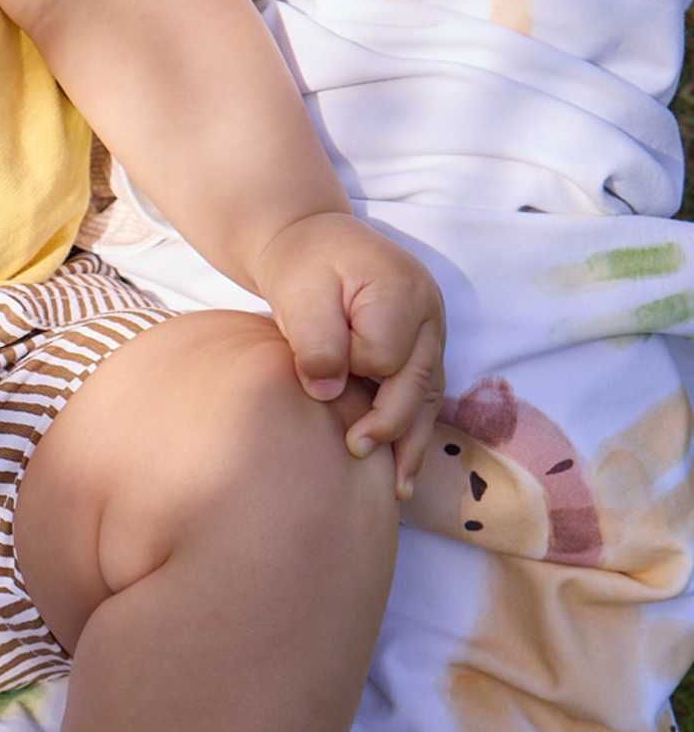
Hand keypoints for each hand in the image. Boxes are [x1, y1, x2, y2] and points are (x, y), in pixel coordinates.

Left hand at [249, 210, 445, 497]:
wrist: (312, 242)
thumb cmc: (303, 265)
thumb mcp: (299, 290)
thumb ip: (316, 339)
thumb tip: (327, 391)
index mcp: (400, 290)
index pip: (383, 354)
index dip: (351, 366)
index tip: (319, 359)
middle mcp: (428, 313)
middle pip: (417, 382)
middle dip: (388, 422)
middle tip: (354, 450)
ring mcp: (432, 334)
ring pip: (429, 397)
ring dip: (412, 442)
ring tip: (398, 489)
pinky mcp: (423, 351)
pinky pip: (425, 398)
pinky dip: (413, 432)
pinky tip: (403, 471)